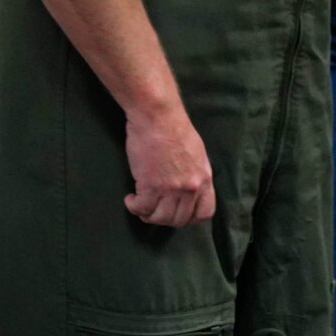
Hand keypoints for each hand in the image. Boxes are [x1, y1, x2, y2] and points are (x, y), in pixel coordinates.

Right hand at [124, 103, 216, 227]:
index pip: (204, 213)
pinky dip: (134, 207)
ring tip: (141, 205)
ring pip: (160, 218)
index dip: (190, 217)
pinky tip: (130, 199)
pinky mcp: (150, 187)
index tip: (177, 212)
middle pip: (179, 219)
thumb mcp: (196, 153)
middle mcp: (190, 188)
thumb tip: (187, 186)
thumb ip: (194, 173)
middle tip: (154, 210)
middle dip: (165, 219)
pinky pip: (142, 208)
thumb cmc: (175, 127)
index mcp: (204, 178)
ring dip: (148, 216)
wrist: (157, 116)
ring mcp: (171, 190)